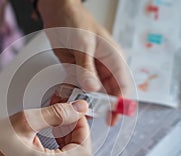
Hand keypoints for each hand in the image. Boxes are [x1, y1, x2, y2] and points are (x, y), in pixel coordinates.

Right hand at [0, 100, 90, 155]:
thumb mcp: (25, 120)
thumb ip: (56, 113)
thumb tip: (79, 108)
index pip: (83, 152)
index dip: (84, 130)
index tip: (76, 115)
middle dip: (78, 135)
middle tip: (68, 117)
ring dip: (70, 142)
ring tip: (58, 124)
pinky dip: (60, 150)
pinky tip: (51, 136)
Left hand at [38, 0, 131, 125]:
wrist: (57, 11)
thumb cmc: (75, 20)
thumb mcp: (82, 43)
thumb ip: (86, 67)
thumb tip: (93, 89)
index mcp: (114, 58)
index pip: (124, 86)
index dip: (121, 104)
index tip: (112, 119)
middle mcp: (105, 67)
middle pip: (109, 93)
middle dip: (102, 107)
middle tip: (91, 117)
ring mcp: (91, 70)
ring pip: (94, 93)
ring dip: (87, 102)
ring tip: (78, 110)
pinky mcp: (79, 71)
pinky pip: (79, 88)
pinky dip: (75, 94)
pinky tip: (69, 99)